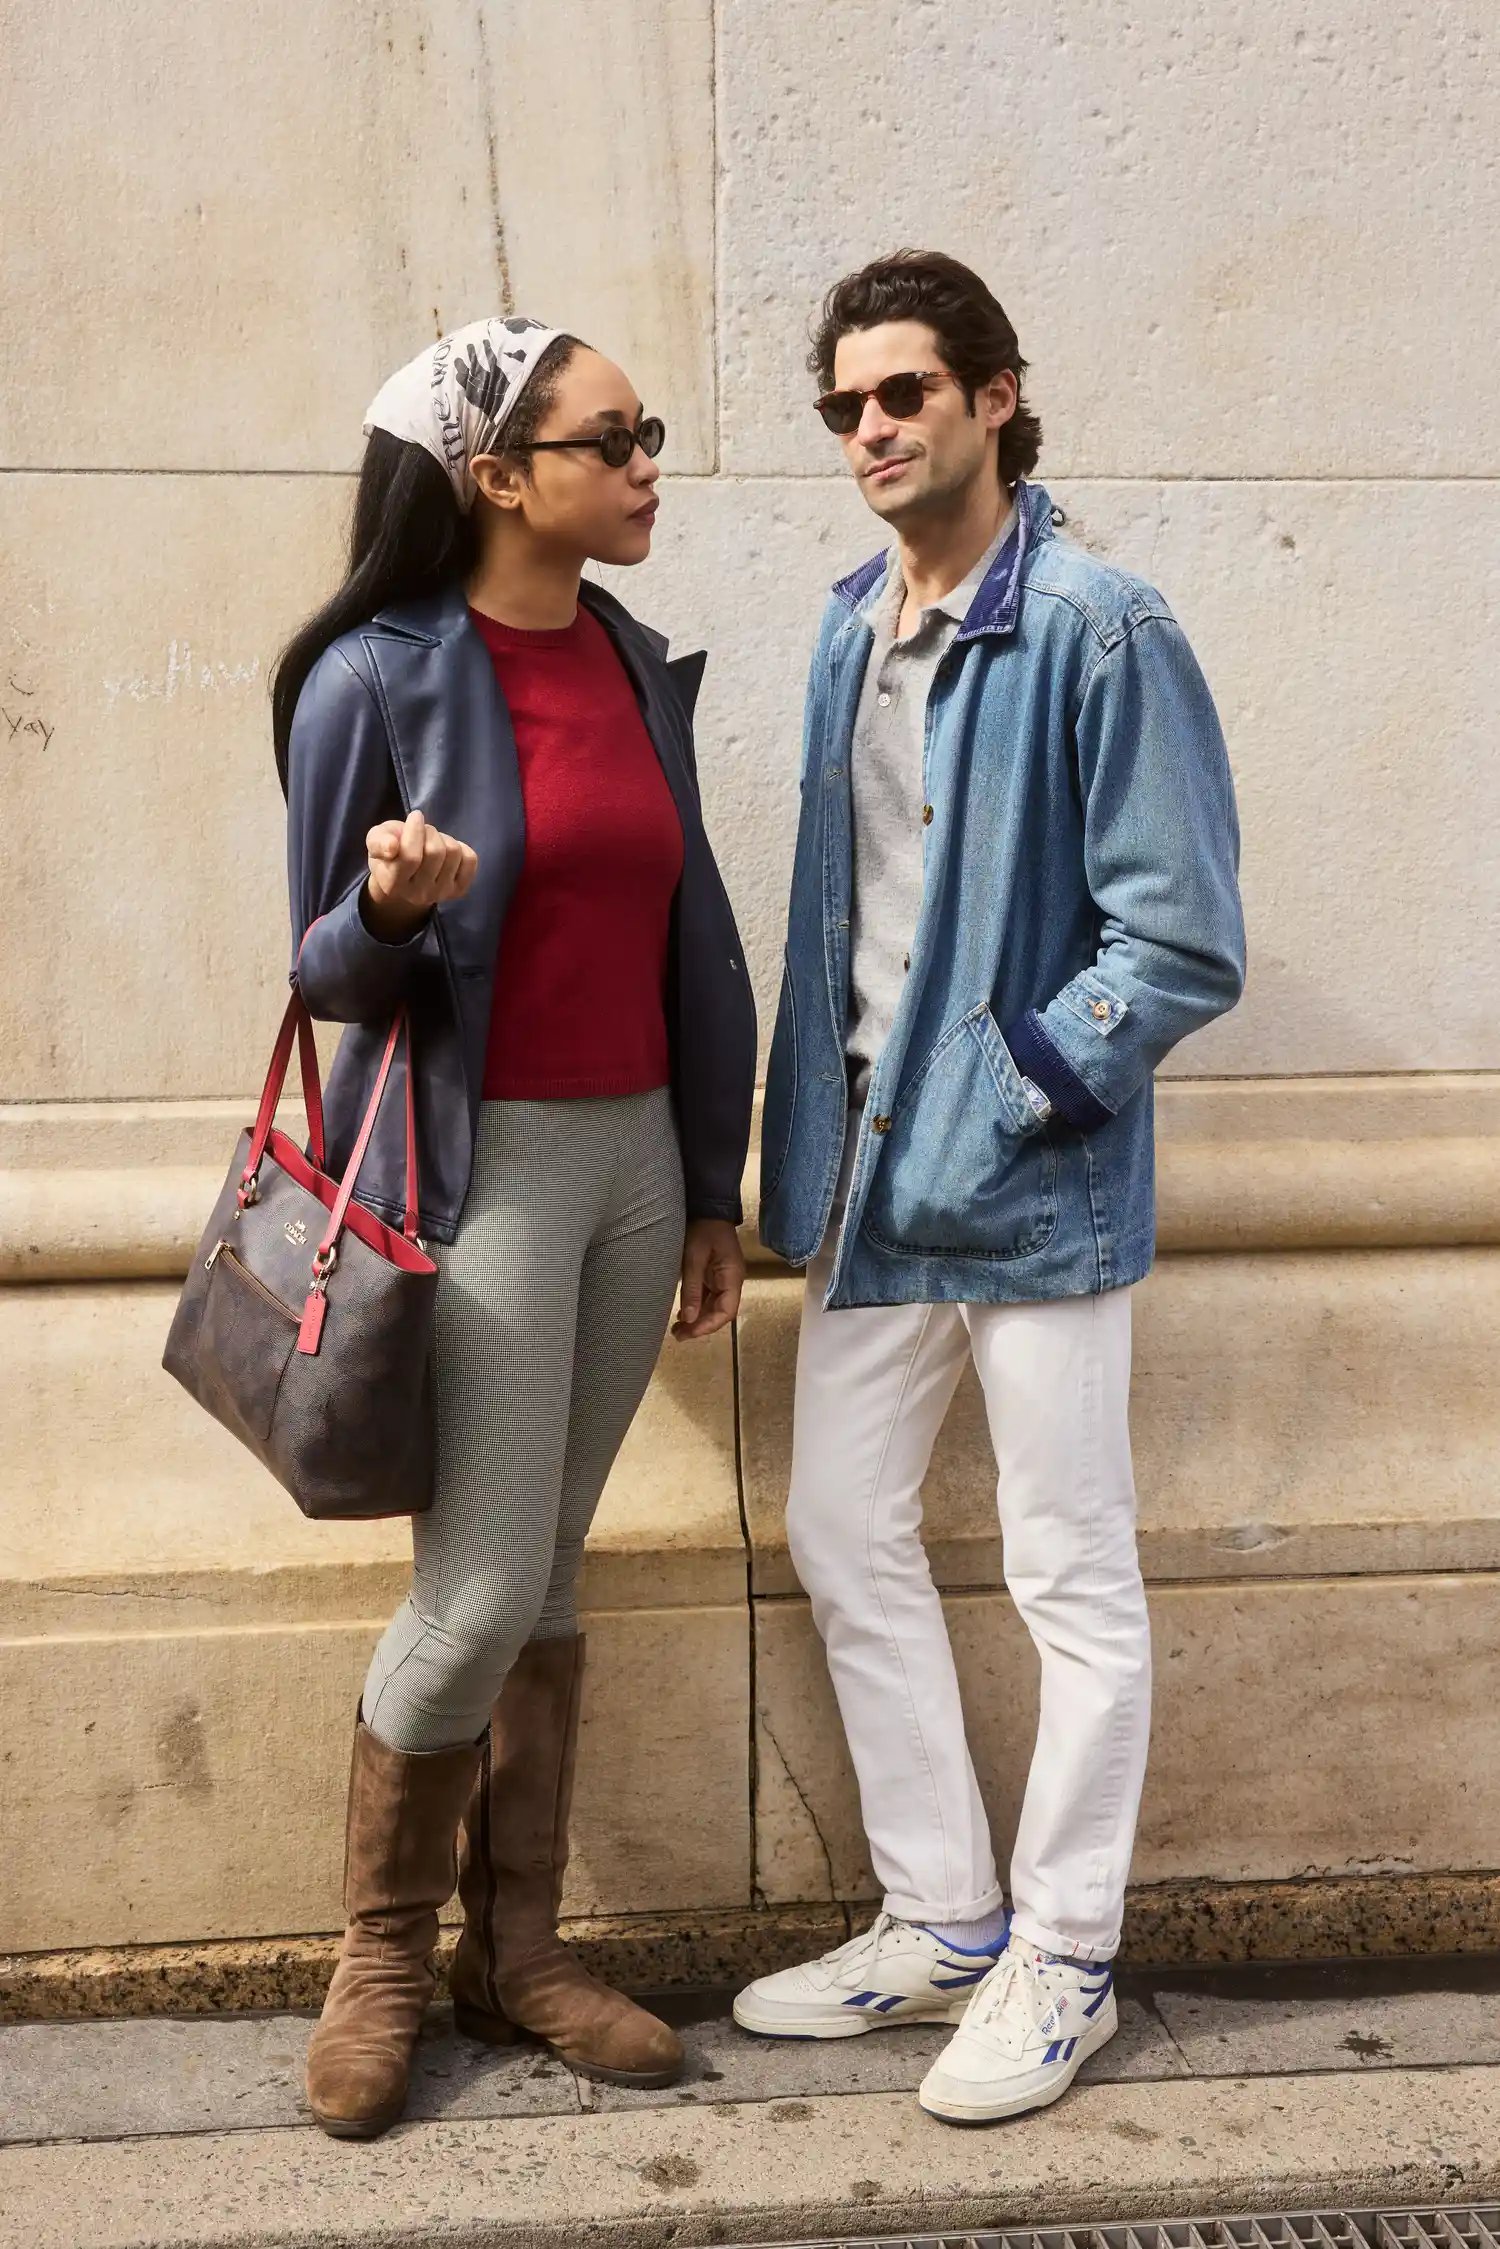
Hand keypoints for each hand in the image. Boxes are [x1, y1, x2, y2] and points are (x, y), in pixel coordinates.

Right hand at [364, 810, 477, 940]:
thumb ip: (378, 842)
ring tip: (433, 841)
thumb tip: (392, 846)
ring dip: (444, 838)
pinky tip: (447, 851)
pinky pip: (470, 859)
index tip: (416, 816)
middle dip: (429, 831)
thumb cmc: (390, 851)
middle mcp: (418, 895)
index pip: (410, 857)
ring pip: (453, 853)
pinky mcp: (459, 890)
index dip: (415, 831)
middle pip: (435, 852)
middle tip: (423, 830)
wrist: (405, 873)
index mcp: (393, 884)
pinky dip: (461, 847)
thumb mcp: (375, 840)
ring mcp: (441, 894)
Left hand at [672, 1219, 744, 1341]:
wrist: (708, 1208)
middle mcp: (731, 1281)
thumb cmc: (702, 1230)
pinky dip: (696, 1307)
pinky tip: (683, 1314)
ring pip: (714, 1306)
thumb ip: (691, 1289)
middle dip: (701, 1326)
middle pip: (721, 1312)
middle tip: (678, 1335)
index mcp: (732, 1277)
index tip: (689, 1332)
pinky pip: (708, 1296)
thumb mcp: (693, 1258)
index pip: (726, 1311)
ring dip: (698, 1318)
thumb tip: (689, 1318)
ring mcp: (724, 1278)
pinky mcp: (715, 1275)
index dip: (708, 1325)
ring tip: (677, 1329)